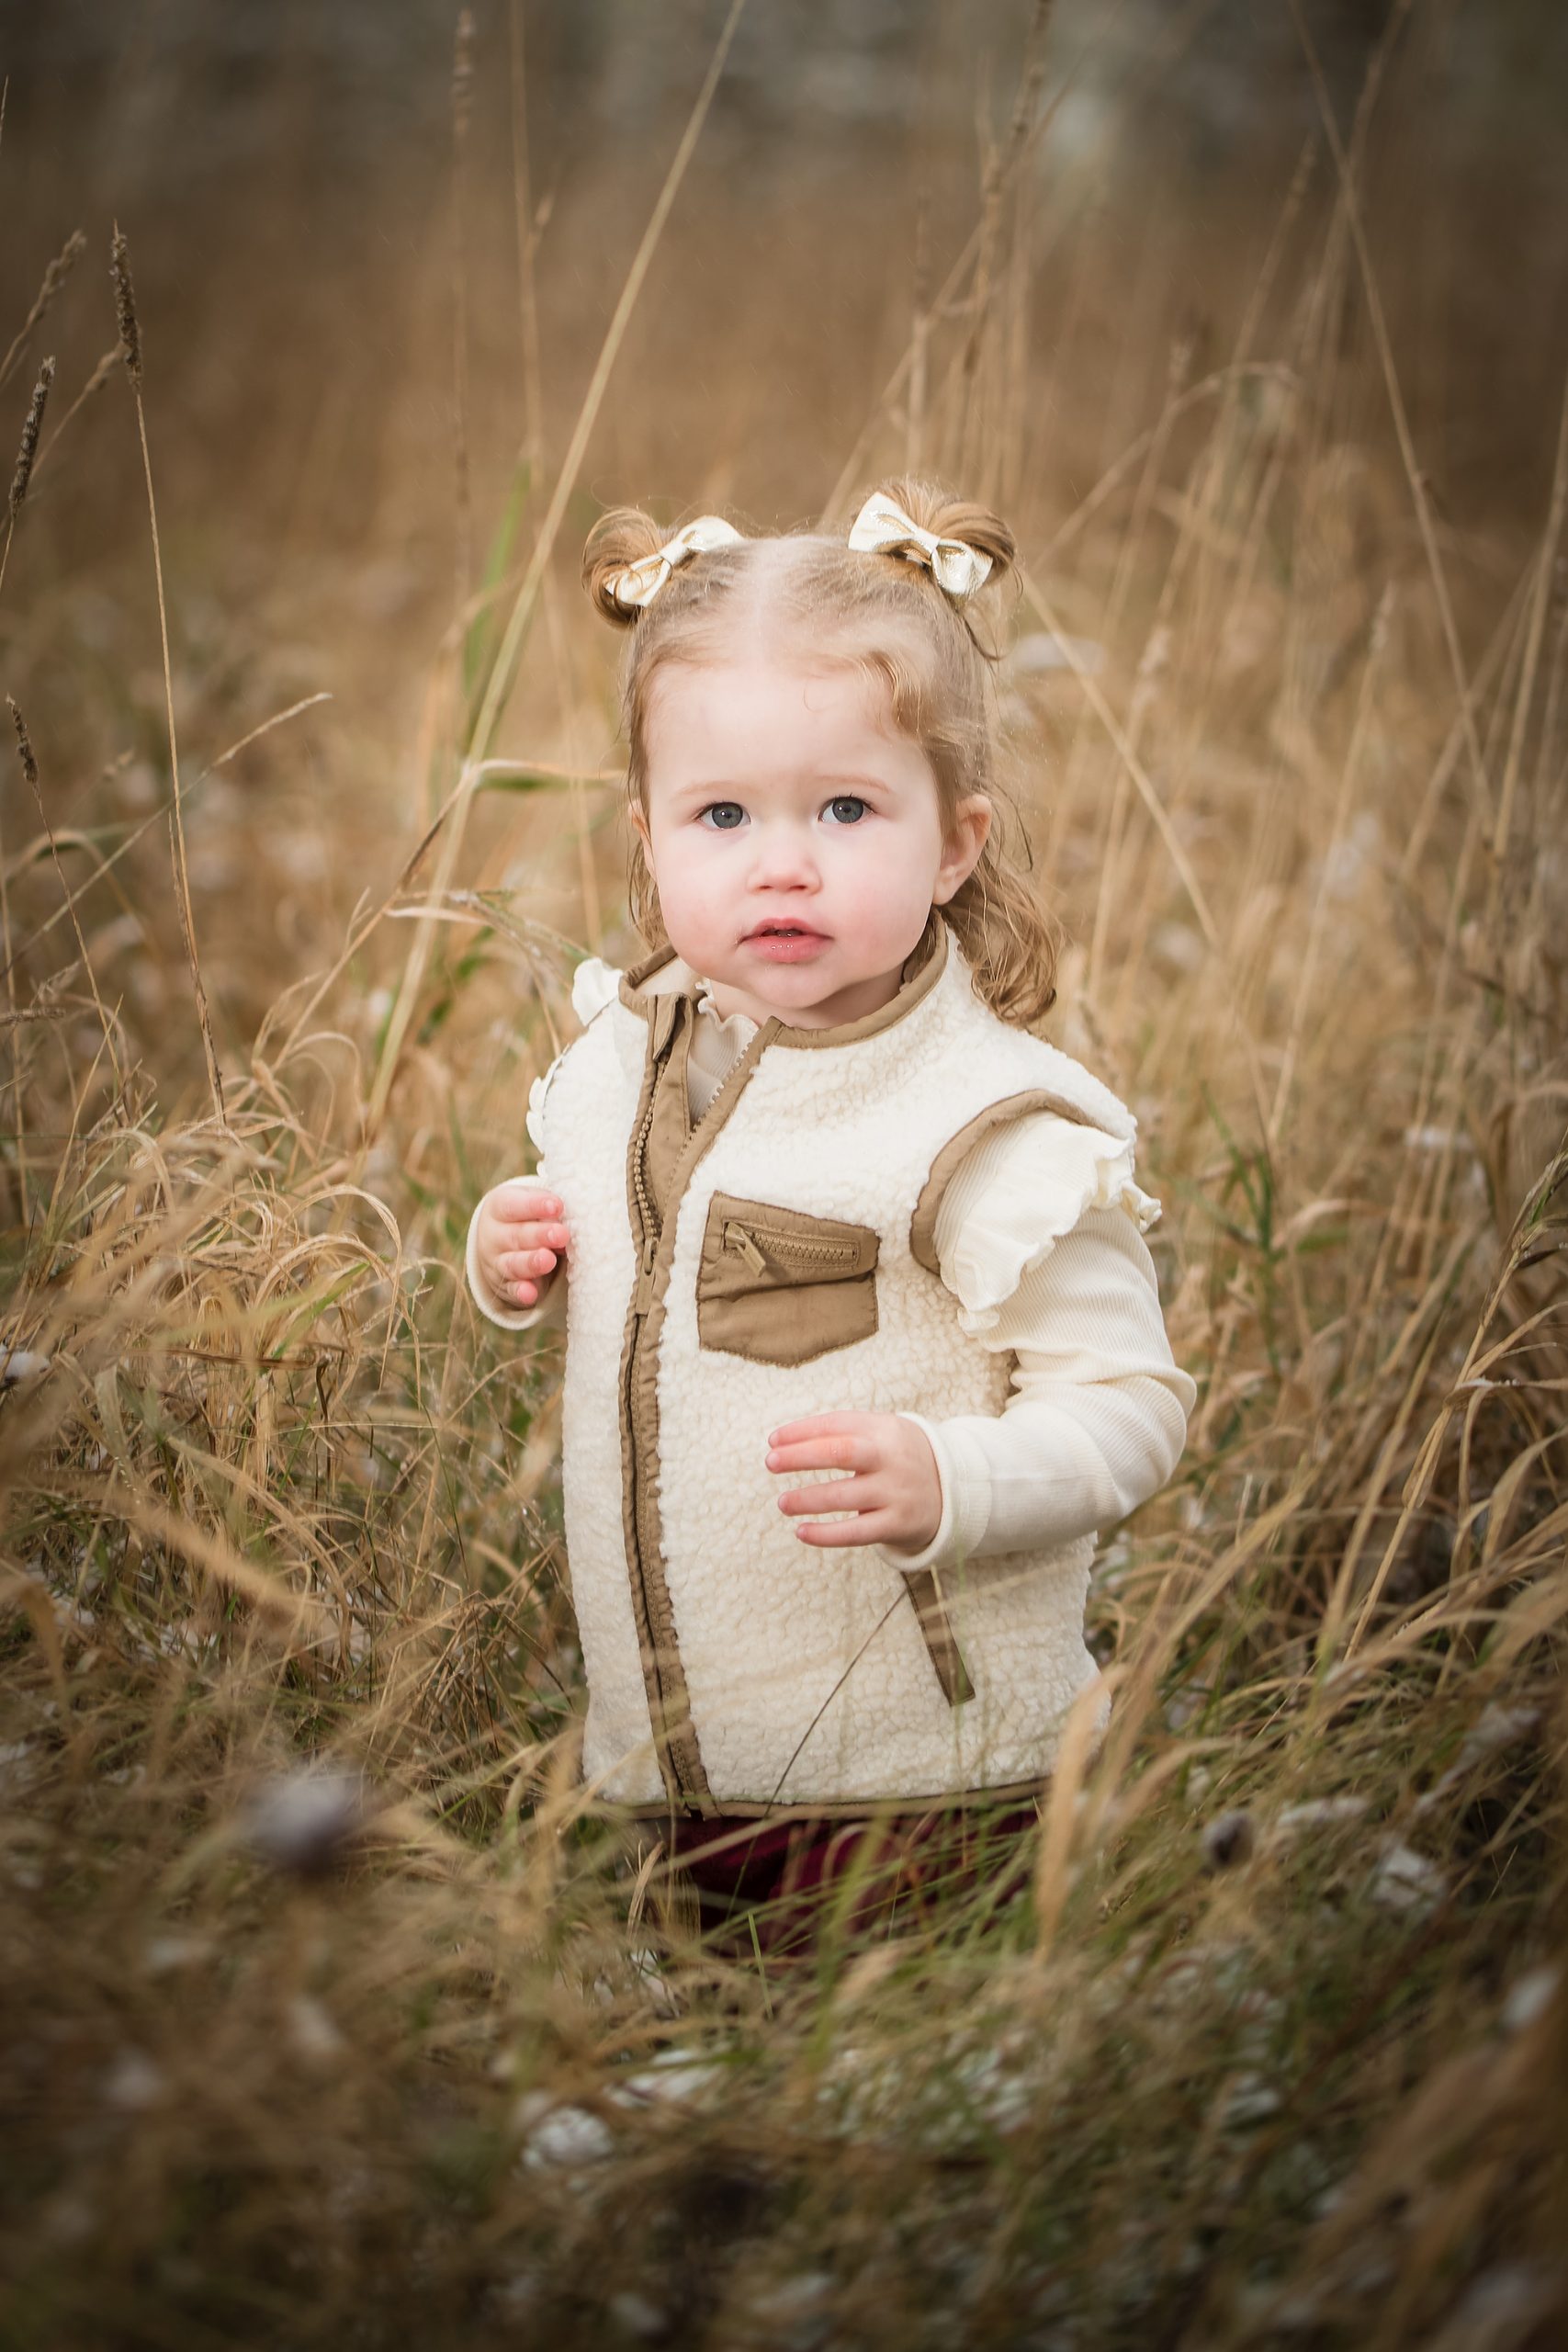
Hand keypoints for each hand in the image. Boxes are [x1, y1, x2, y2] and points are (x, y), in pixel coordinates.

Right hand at [472, 1181, 570, 1311]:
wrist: (499, 1241)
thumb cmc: (526, 1215)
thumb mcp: (532, 1205)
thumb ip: (547, 1209)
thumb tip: (568, 1219)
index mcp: (498, 1208)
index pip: (513, 1205)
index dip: (534, 1205)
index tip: (557, 1206)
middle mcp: (493, 1236)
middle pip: (516, 1235)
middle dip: (540, 1235)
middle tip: (561, 1235)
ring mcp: (497, 1262)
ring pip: (513, 1264)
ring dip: (531, 1263)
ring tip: (549, 1260)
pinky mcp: (504, 1286)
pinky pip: (512, 1290)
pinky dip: (521, 1292)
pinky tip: (531, 1294)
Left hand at [765, 1412, 941, 1553]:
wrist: (952, 1491)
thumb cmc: (897, 1458)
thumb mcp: (880, 1433)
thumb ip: (839, 1432)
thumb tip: (782, 1442)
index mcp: (884, 1428)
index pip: (836, 1424)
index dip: (801, 1431)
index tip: (773, 1441)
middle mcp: (890, 1458)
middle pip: (840, 1452)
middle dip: (800, 1456)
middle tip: (771, 1462)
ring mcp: (895, 1492)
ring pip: (842, 1496)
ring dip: (806, 1499)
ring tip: (782, 1502)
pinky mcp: (897, 1524)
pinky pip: (855, 1532)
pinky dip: (824, 1534)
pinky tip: (801, 1532)